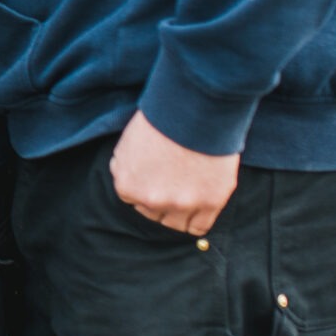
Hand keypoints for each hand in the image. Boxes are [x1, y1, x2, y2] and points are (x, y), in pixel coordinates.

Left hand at [109, 109, 239, 235]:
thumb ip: (125, 165)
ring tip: (186, 192)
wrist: (196, 108)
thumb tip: (127, 177)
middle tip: (172, 181)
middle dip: (160, 200)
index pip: (132, 199)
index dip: (145, 186)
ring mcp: (182, 204)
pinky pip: (199, 227)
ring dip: (178, 212)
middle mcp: (152, 200)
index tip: (156, 175)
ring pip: (175, 224)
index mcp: (127, 185)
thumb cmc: (161, 118)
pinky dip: (197, 220)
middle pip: (153, 213)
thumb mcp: (128, 141)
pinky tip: (199, 206)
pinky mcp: (210, 202)